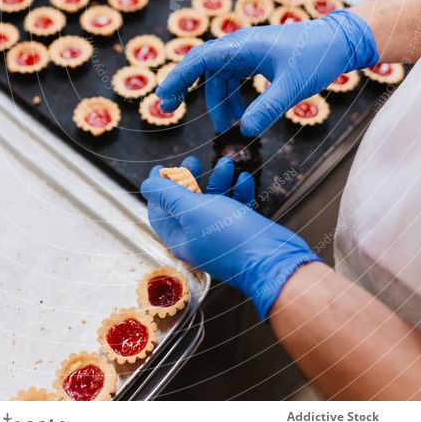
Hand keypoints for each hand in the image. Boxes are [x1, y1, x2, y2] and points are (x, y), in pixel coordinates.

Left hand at [141, 156, 320, 318]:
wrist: (273, 261)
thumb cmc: (231, 236)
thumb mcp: (192, 210)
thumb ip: (168, 195)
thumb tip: (147, 184)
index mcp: (179, 239)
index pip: (159, 212)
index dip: (158, 188)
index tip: (161, 167)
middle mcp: (198, 239)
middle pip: (186, 205)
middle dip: (189, 180)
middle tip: (193, 160)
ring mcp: (221, 237)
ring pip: (213, 203)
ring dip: (218, 180)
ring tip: (226, 162)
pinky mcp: (242, 233)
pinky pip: (236, 208)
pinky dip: (238, 191)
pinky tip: (244, 179)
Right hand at [156, 9, 377, 135]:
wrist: (339, 42)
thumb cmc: (316, 57)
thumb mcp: (292, 86)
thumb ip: (267, 108)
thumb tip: (243, 131)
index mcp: (242, 45)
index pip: (200, 59)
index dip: (178, 77)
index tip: (164, 97)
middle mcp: (240, 46)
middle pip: (204, 68)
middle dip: (187, 88)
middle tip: (170, 111)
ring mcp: (249, 52)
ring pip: (220, 77)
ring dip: (218, 101)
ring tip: (225, 128)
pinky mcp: (258, 59)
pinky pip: (235, 78)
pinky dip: (233, 97)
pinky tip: (239, 116)